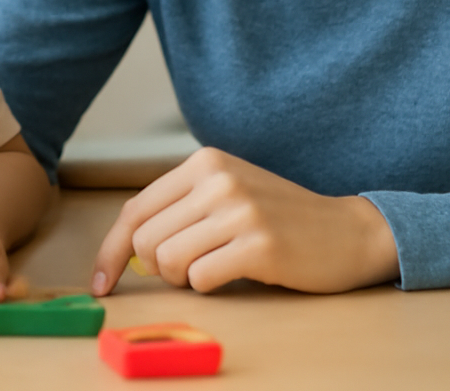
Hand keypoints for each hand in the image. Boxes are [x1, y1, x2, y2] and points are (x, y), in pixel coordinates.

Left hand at [90, 147, 399, 295]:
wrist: (348, 232)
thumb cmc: (279, 218)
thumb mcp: (227, 193)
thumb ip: (179, 210)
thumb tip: (127, 250)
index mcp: (204, 162)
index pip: (135, 209)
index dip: (111, 251)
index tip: (100, 282)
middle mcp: (218, 179)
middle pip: (145, 239)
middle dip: (157, 268)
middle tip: (190, 270)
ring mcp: (239, 210)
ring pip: (168, 261)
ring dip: (185, 278)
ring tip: (216, 268)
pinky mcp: (258, 245)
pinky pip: (201, 279)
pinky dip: (210, 286)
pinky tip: (238, 273)